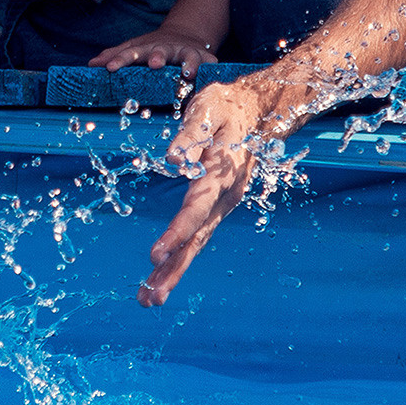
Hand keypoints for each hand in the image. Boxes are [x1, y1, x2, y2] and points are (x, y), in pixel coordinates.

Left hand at [88, 28, 219, 71]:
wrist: (185, 34)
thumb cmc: (153, 47)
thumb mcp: (134, 48)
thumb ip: (114, 56)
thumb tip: (90, 64)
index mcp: (146, 48)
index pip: (130, 53)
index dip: (120, 59)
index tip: (109, 68)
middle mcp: (166, 49)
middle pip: (160, 51)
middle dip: (157, 56)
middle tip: (153, 64)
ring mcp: (186, 52)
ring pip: (188, 56)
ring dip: (188, 62)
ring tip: (187, 73)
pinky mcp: (205, 57)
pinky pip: (210, 62)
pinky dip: (212, 68)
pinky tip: (213, 75)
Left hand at [139, 79, 265, 307]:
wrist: (256, 111)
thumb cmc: (225, 107)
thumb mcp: (208, 109)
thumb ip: (190, 134)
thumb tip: (172, 161)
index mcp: (221, 174)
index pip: (195, 209)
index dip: (176, 233)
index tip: (154, 255)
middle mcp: (225, 197)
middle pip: (196, 238)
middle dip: (173, 269)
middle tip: (149, 297)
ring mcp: (223, 205)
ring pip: (197, 242)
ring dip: (174, 271)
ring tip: (149, 297)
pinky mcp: (217, 206)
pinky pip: (198, 235)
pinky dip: (181, 256)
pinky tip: (164, 273)